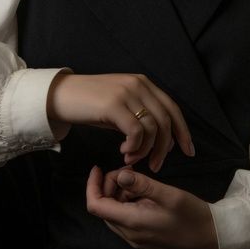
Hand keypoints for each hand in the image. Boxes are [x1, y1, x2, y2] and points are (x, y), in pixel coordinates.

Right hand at [47, 72, 194, 172]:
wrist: (60, 95)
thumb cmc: (89, 104)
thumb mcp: (120, 106)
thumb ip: (140, 115)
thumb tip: (161, 140)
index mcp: (143, 83)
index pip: (172, 108)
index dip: (183, 131)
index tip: (189, 151)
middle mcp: (138, 85)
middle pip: (166, 120)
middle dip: (165, 147)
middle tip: (157, 165)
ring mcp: (126, 93)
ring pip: (152, 128)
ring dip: (146, 150)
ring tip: (132, 160)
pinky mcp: (114, 104)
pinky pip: (136, 131)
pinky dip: (134, 147)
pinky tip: (124, 152)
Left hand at [85, 165, 217, 248]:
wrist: (211, 239)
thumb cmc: (192, 215)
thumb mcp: (169, 194)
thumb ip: (142, 184)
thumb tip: (120, 174)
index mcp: (132, 223)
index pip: (96, 206)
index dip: (92, 185)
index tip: (98, 167)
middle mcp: (129, 235)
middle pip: (104, 209)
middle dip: (108, 186)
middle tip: (129, 170)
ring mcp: (136, 241)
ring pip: (114, 214)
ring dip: (119, 195)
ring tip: (138, 180)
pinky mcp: (144, 242)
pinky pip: (126, 221)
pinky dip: (127, 204)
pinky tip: (144, 194)